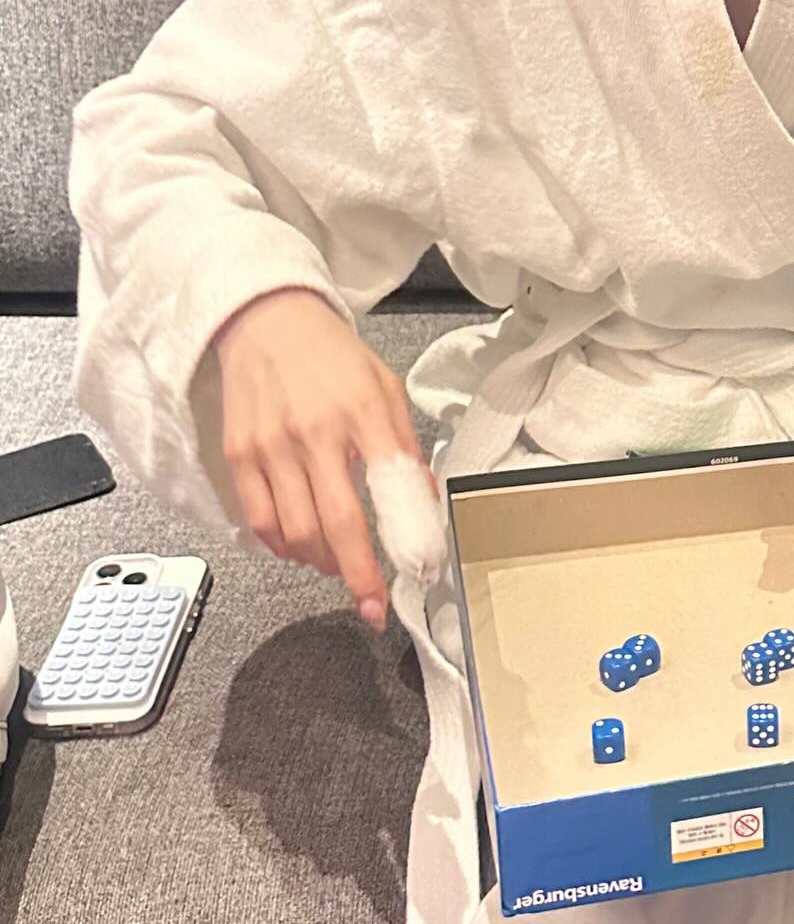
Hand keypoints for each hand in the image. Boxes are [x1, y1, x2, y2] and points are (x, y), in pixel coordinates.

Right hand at [211, 286, 437, 628]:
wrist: (266, 320)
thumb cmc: (331, 354)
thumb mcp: (385, 387)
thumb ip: (404, 445)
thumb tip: (424, 500)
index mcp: (363, 412)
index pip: (389, 489)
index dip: (403, 540)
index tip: (416, 574)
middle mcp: (315, 433)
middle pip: (337, 525)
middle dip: (358, 576)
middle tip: (372, 603)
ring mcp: (272, 446)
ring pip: (296, 532)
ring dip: (321, 562)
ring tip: (338, 565)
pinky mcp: (239, 455)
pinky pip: (260, 520)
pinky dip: (281, 545)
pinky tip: (299, 547)